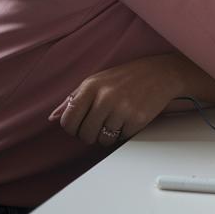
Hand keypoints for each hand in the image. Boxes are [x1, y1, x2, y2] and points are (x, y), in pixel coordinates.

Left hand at [48, 53, 183, 146]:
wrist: (161, 73)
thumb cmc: (127, 77)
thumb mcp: (97, 81)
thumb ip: (74, 99)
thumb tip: (53, 117)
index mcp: (90, 87)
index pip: (68, 121)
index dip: (73, 128)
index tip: (81, 125)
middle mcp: (104, 97)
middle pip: (85, 135)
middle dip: (91, 134)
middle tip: (101, 124)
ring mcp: (121, 109)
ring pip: (103, 140)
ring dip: (108, 135)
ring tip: (116, 120)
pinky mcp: (136, 119)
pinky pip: (121, 138)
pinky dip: (123, 133)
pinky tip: (129, 119)